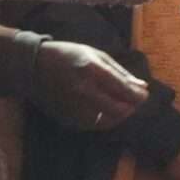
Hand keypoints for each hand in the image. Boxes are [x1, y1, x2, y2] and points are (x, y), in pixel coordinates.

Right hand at [32, 41, 149, 131]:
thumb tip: (142, 87)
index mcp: (91, 70)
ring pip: (107, 121)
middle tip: (136, 102)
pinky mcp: (67, 117)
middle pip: (117, 109)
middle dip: (131, 107)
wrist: (35, 66)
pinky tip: (107, 112)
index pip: (122, 89)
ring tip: (123, 106)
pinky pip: (93, 125)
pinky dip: (104, 120)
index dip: (138, 95)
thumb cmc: (68, 55)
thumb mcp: (95, 54)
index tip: (144, 94)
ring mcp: (74, 106)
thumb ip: (119, 72)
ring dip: (119, 115)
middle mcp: (83, 91)